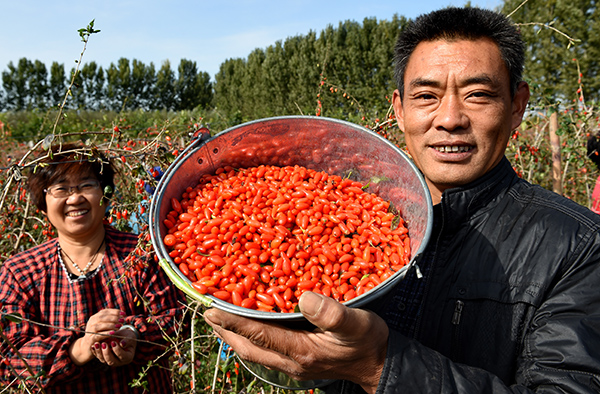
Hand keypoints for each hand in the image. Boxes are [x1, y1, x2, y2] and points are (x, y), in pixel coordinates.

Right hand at [69, 308, 124, 364]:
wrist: (88, 346)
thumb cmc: (100, 334)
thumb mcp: (105, 326)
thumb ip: (111, 320)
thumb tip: (123, 315)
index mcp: (95, 317)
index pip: (104, 312)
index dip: (114, 312)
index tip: (124, 313)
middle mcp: (91, 323)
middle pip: (101, 318)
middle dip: (113, 318)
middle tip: (122, 320)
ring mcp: (89, 331)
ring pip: (98, 326)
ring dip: (110, 325)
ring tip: (119, 326)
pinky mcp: (90, 340)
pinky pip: (97, 336)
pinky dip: (106, 333)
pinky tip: (113, 333)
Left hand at [91, 328, 136, 366]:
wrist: (123, 337)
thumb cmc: (128, 337)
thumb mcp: (130, 337)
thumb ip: (127, 341)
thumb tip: (122, 344)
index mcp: (128, 357)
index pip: (123, 356)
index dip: (118, 350)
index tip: (113, 342)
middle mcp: (119, 362)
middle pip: (111, 361)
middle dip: (106, 353)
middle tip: (104, 344)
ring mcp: (111, 361)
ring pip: (103, 360)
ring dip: (99, 352)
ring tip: (97, 344)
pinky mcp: (104, 358)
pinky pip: (99, 357)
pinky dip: (95, 352)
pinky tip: (93, 346)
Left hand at [203, 291, 388, 393]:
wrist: (379, 364)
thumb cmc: (369, 341)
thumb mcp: (357, 323)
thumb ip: (331, 313)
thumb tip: (303, 297)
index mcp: (302, 351)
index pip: (259, 335)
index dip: (234, 321)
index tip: (212, 309)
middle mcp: (292, 362)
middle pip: (248, 348)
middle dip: (226, 331)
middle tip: (208, 313)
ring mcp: (294, 365)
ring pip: (255, 352)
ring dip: (235, 336)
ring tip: (221, 319)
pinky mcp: (298, 362)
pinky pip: (266, 351)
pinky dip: (252, 338)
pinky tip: (251, 326)